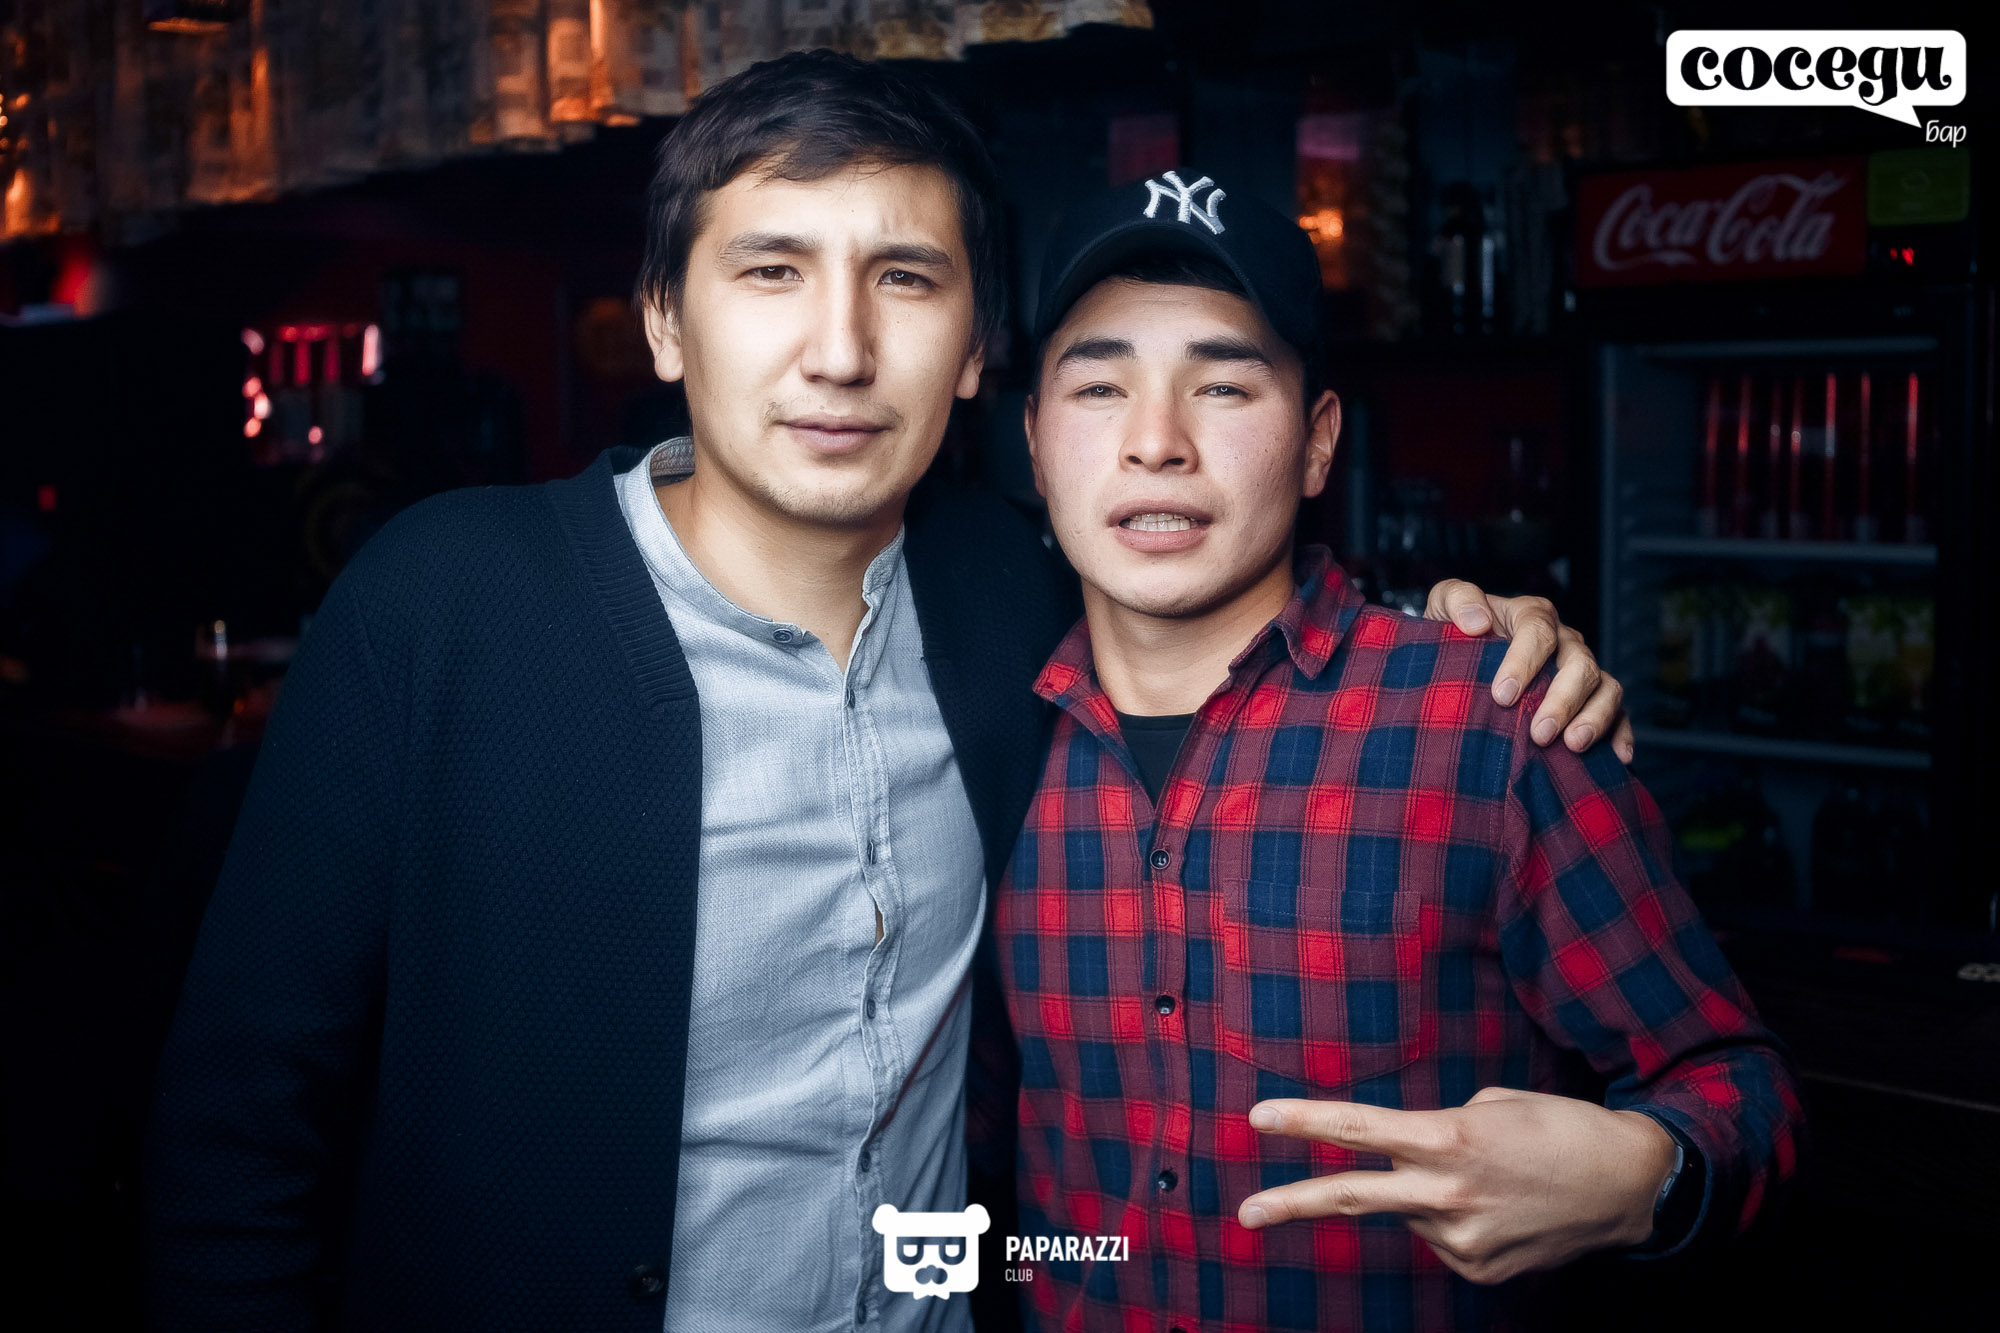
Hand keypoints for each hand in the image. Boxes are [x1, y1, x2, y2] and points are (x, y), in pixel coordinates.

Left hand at [1237, 1087, 1675, 1284]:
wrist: (1633, 1187)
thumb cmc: (1563, 1128)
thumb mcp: (1494, 1105)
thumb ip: (1439, 1131)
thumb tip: (1411, 1160)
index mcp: (1450, 1139)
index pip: (1360, 1130)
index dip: (1305, 1122)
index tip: (1258, 1117)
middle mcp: (1448, 1195)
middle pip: (1352, 1196)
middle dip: (1291, 1204)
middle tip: (1245, 1213)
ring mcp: (1463, 1241)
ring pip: (1413, 1212)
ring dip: (1430, 1194)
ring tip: (1490, 1179)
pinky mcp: (1479, 1271)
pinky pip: (1444, 1238)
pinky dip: (1458, 1219)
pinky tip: (1501, 1208)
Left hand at [1424, 580, 1634, 763]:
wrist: (1459, 661)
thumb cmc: (1455, 635)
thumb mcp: (1443, 606)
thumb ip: (1456, 599)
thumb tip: (1477, 622)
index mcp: (1531, 616)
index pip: (1537, 630)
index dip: (1524, 662)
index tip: (1502, 696)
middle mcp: (1564, 641)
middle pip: (1579, 663)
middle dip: (1562, 699)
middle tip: (1539, 733)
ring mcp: (1582, 670)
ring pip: (1606, 688)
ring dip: (1594, 717)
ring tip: (1572, 745)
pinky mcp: (1592, 699)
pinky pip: (1619, 714)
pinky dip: (1621, 734)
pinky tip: (1617, 757)